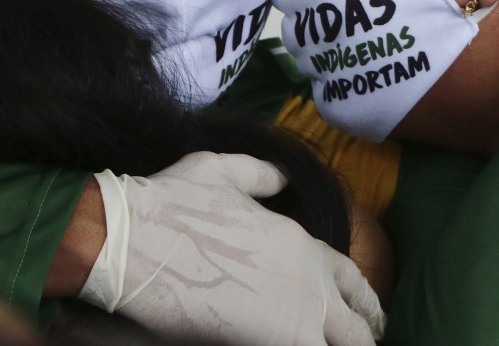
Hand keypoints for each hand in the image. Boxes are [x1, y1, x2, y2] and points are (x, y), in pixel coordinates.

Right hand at [80, 151, 385, 344]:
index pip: (350, 278)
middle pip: (357, 325)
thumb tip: (281, 177)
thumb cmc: (168, 202)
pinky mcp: (280, 338)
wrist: (132, 235)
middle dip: (361, 339)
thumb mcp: (220, 170)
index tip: (365, 317)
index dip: (362, 302)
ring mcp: (298, 311)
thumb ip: (259, 175)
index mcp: (298, 240)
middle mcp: (309, 276)